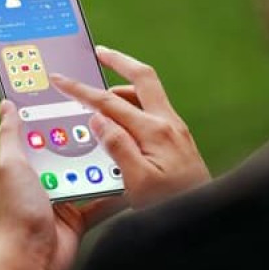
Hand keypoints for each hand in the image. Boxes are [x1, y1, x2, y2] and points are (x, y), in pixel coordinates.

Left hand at [0, 100, 124, 269]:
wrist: (34, 259)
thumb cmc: (17, 212)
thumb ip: (10, 135)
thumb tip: (6, 105)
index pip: (41, 131)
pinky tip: (128, 177)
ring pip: (88, 172)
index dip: (54, 114)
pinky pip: (101, 200)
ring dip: (102, 162)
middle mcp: (44, 178)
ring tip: (120, 141)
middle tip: (106, 116)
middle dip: (85, 136)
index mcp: (25, 164)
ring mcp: (63, 198)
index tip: (73, 94)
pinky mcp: (80, 217)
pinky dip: (114, 192)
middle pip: (69, 150)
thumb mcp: (9, 165)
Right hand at [50, 46, 210, 207]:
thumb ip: (118, 147)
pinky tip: (122, 122)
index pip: (110, 103)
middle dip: (119, 61)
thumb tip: (98, 118)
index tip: (62, 80)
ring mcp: (176, 130)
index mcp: (155, 131)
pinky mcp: (178, 141)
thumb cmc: (171, 205)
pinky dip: (134, 107)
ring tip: (103, 96)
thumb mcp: (138, 183)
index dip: (82, 90)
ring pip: (148, 95)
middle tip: (99, 52)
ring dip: (124, 89)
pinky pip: (152, 112)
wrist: (205, 217)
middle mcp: (168, 124)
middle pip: (143, 78)